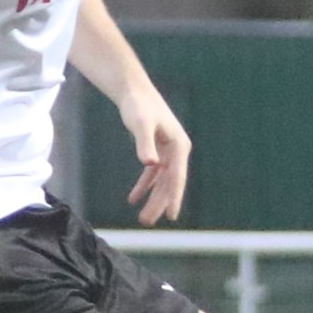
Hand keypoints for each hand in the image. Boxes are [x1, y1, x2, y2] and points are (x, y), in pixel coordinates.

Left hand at [118, 85, 190, 224]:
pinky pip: (152, 174)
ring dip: (152, 198)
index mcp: (179, 146)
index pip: (177, 177)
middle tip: (147, 221)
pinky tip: (133, 198)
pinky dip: (143, 186)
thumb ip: (145, 144)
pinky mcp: (156, 150)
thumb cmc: (138, 105)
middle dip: (159, 203)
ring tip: (143, 218)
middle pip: (169, 182)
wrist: (133, 91)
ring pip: (161, 181)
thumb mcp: (141, 124)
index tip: (171, 216)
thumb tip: (151, 164)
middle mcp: (177, 151)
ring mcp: (167, 151)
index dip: (174, 197)